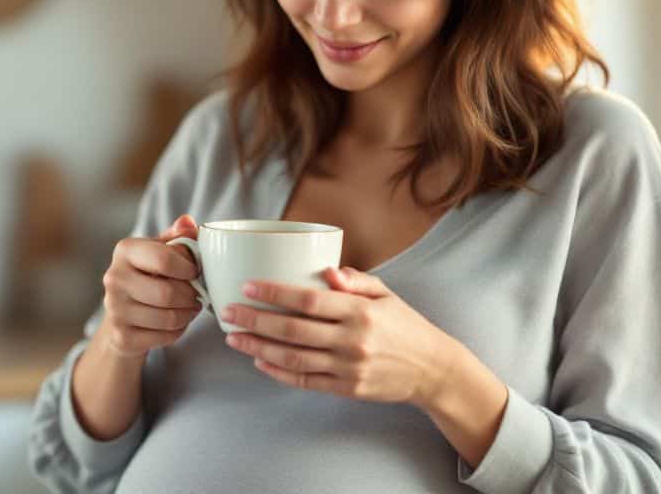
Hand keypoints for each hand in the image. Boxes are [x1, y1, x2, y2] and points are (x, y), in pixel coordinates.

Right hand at [96, 214, 204, 357]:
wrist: (123, 314)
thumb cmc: (149, 275)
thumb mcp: (161, 250)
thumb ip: (178, 236)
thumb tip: (188, 222)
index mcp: (125, 250)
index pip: (164, 259)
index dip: (189, 269)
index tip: (195, 272)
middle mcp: (114, 278)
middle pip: (168, 293)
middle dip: (191, 296)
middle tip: (196, 295)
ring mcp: (114, 309)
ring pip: (169, 318)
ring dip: (188, 314)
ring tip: (189, 307)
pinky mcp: (122, 337)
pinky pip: (165, 337)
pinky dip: (178, 331)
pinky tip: (175, 323)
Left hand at [222, 266, 459, 407]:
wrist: (432, 370)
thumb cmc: (405, 326)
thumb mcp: (386, 294)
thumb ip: (355, 280)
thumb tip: (326, 271)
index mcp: (360, 311)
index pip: (308, 300)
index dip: (274, 293)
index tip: (248, 286)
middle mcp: (352, 340)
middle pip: (292, 330)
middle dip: (254, 320)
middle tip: (228, 312)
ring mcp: (348, 368)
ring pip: (293, 358)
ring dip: (258, 347)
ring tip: (234, 337)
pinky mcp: (346, 389)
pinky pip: (304, 380)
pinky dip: (278, 372)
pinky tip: (259, 360)